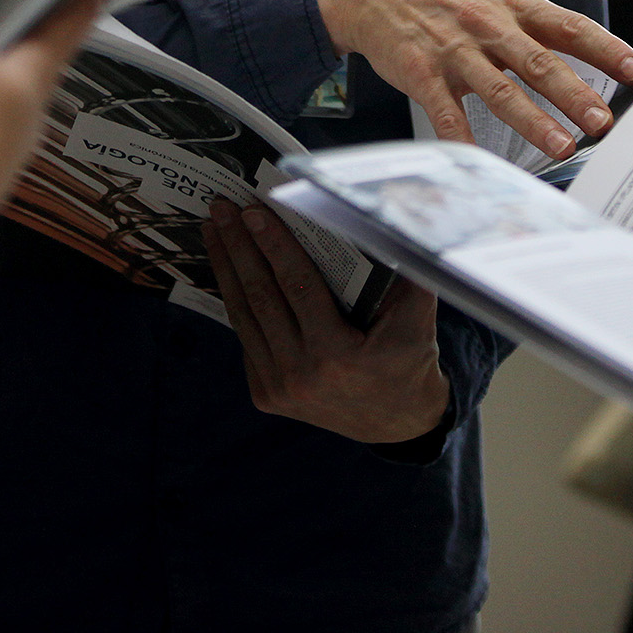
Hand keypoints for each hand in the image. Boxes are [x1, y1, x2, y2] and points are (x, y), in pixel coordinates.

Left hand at [204, 201, 449, 444]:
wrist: (397, 424)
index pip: (297, 286)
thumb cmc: (409, 361)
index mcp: (336, 355)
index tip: (254, 211)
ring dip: (226, 268)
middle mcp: (300, 375)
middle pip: (260, 297)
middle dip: (238, 246)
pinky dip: (236, 300)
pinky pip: (247, 338)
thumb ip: (408, 269)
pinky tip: (229, 267)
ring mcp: (278, 389)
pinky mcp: (265, 395)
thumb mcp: (417, 318)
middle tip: (222, 208)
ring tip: (214, 230)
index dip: (274, 245)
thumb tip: (390, 216)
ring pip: (243, 316)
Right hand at [312, 0, 632, 160]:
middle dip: (574, 93)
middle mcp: (486, 24)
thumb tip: (578, 51)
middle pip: (538, 61)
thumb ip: (527, 21)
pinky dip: (461, 137)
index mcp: (509, 4)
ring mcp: (452, 49)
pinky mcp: (419, 71)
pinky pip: (443, 111)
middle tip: (603, 121)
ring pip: (499, 89)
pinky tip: (478, 159)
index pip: (566, 26)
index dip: (604, 48)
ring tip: (562, 146)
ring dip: (533, 120)